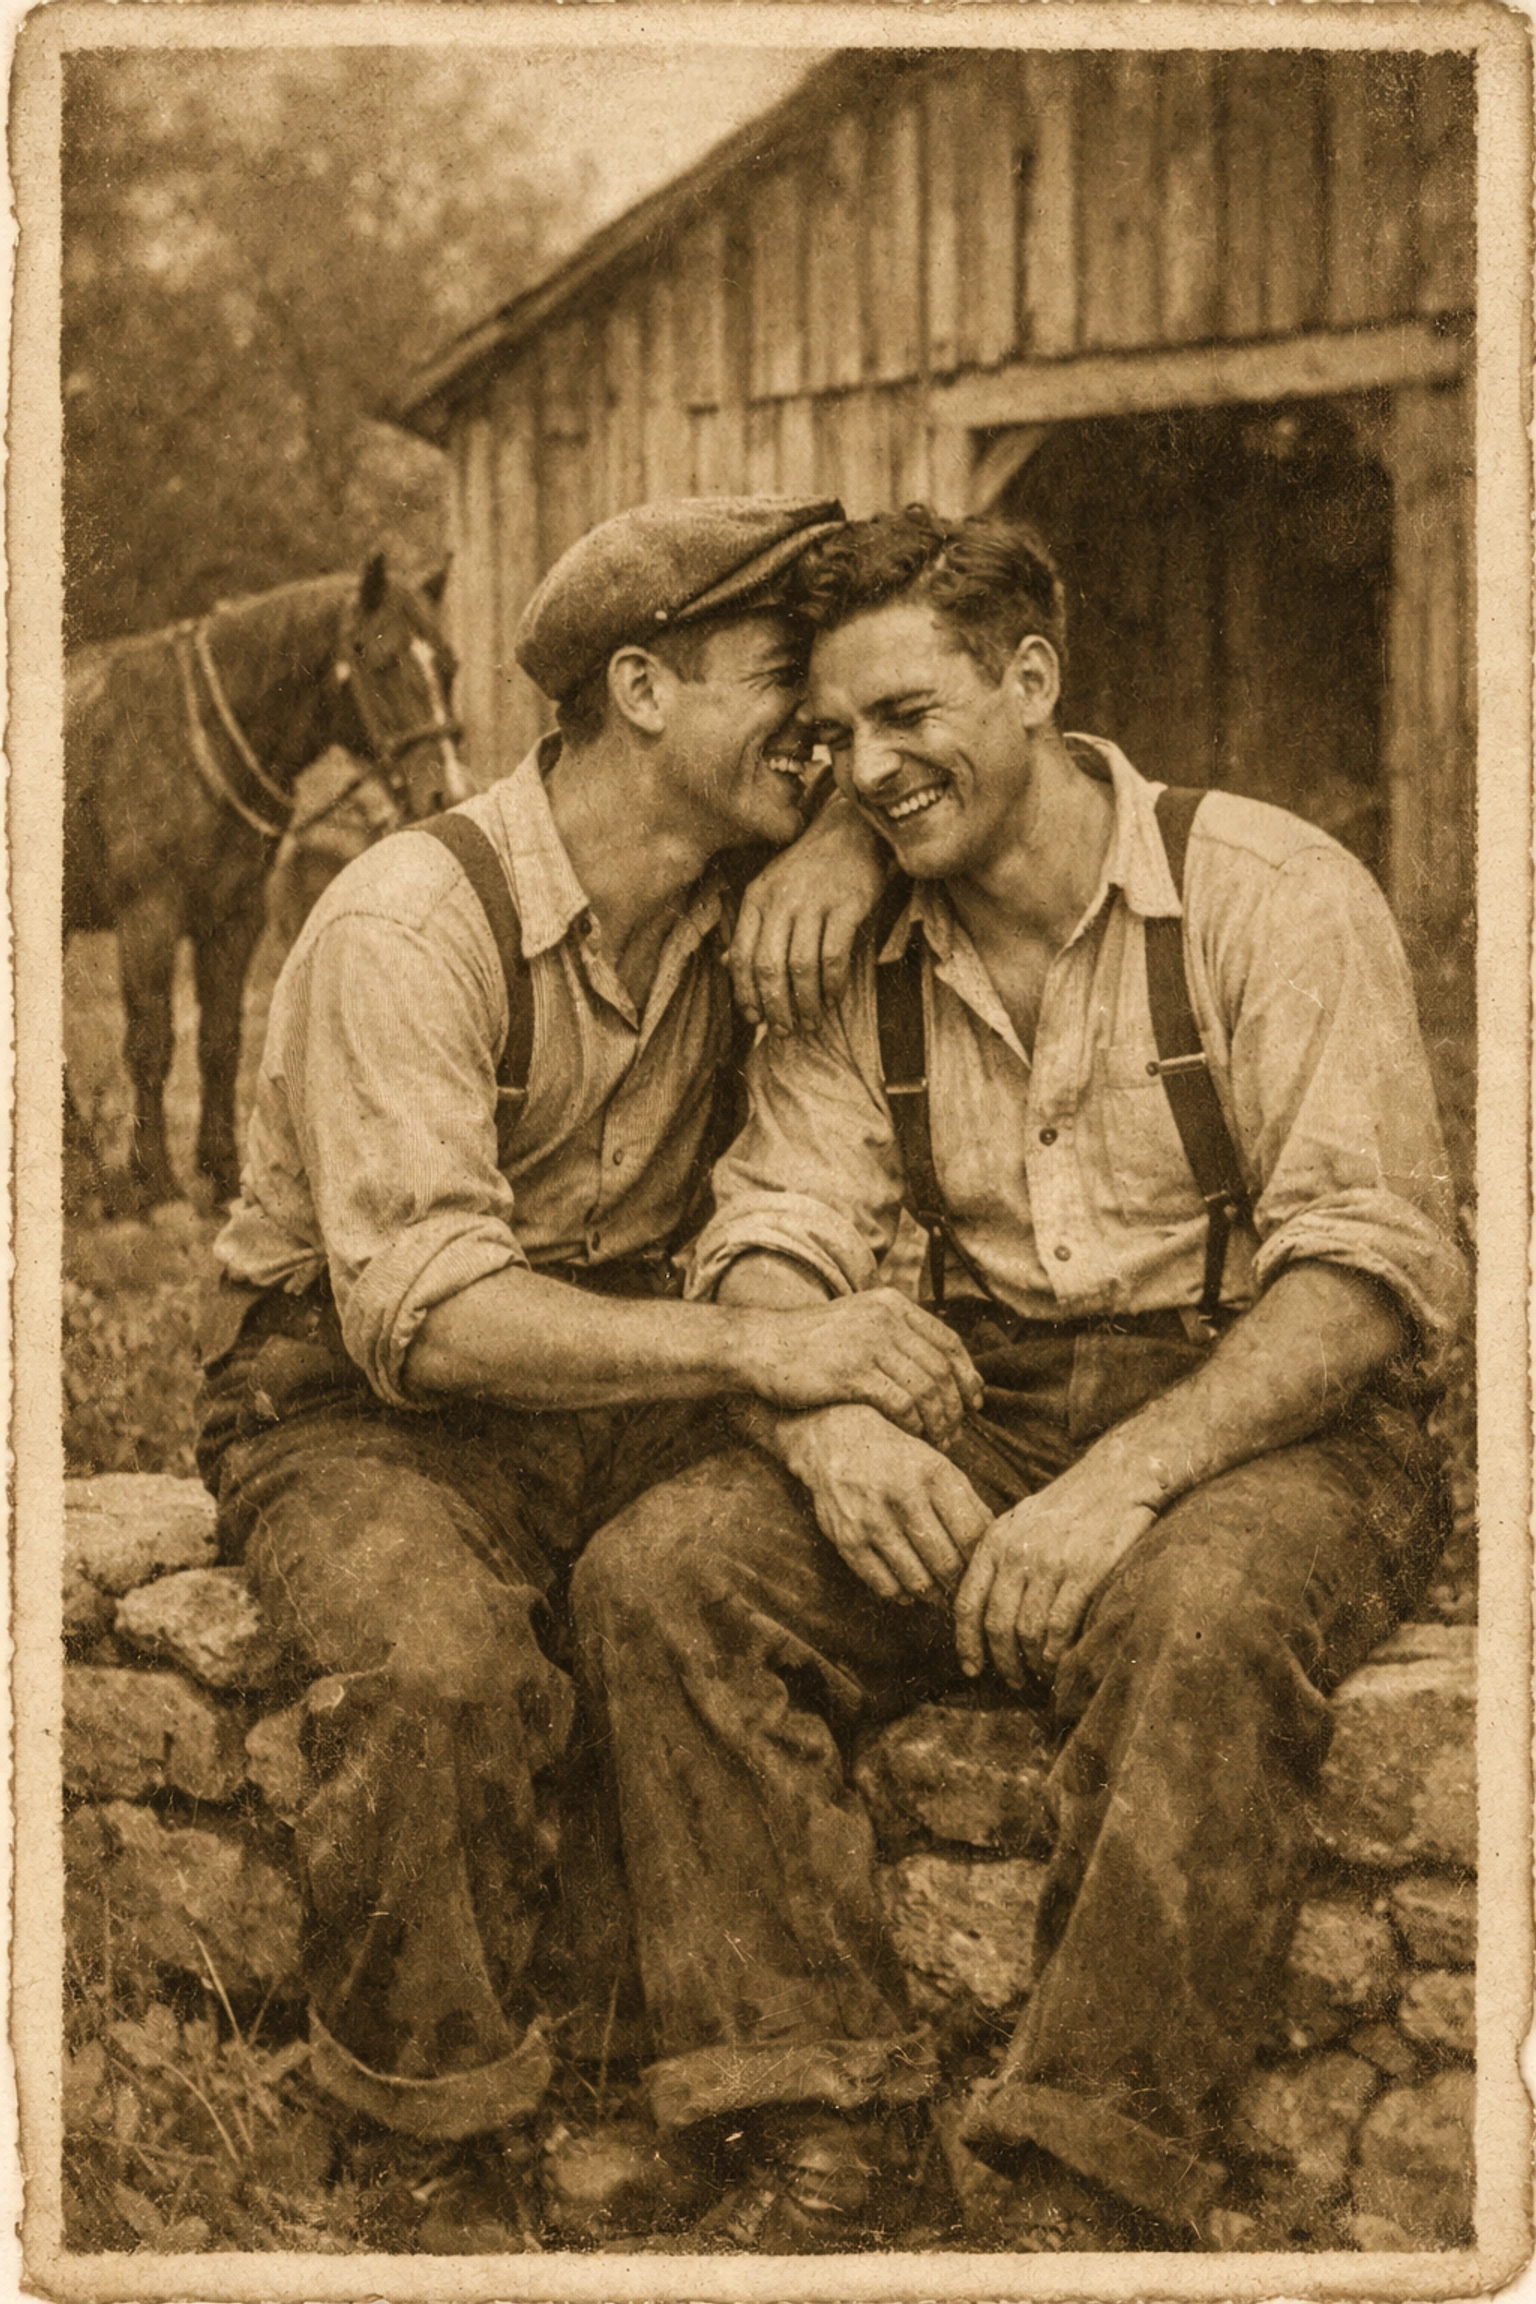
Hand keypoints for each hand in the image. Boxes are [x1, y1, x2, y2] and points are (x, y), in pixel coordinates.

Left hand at [730, 793, 887, 1032]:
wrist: (852, 830)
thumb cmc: (810, 866)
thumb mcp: (771, 889)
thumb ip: (751, 927)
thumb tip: (727, 965)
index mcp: (755, 898)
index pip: (741, 956)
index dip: (745, 994)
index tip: (754, 1020)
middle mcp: (779, 900)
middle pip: (768, 967)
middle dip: (775, 1007)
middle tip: (785, 1031)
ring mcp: (813, 901)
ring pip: (800, 966)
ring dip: (805, 1003)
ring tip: (812, 1023)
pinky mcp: (847, 905)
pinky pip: (834, 955)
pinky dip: (833, 984)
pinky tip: (835, 999)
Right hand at [735, 1288, 983, 1449]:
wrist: (760, 1346)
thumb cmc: (808, 1343)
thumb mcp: (857, 1322)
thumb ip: (893, 1335)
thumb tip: (935, 1366)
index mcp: (891, 1304)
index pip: (948, 1341)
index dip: (967, 1375)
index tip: (973, 1402)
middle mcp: (886, 1319)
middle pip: (942, 1367)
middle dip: (956, 1405)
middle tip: (957, 1431)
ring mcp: (869, 1343)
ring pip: (928, 1388)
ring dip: (939, 1420)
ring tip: (939, 1440)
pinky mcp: (852, 1372)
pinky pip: (902, 1403)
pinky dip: (915, 1424)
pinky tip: (913, 1437)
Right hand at [780, 1405, 992, 1603]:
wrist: (835, 1441)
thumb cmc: (897, 1458)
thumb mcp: (938, 1467)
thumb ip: (968, 1504)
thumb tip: (994, 1546)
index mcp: (934, 1475)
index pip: (971, 1536)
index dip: (981, 1561)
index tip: (981, 1569)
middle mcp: (903, 1496)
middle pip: (946, 1563)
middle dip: (958, 1583)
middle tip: (962, 1589)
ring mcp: (872, 1520)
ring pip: (917, 1580)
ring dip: (933, 1594)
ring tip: (938, 1592)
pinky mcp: (847, 1539)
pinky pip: (883, 1585)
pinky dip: (901, 1594)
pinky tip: (908, 1589)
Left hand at [954, 1454, 1157, 1685]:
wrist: (1116, 1477)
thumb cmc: (1068, 1506)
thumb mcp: (1020, 1522)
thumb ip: (999, 1559)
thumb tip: (984, 1609)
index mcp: (994, 1542)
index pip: (967, 1602)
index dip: (966, 1642)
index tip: (971, 1668)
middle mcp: (1017, 1554)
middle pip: (996, 1624)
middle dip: (1002, 1660)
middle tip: (1013, 1680)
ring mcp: (1050, 1564)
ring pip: (1027, 1631)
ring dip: (1032, 1662)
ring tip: (1040, 1673)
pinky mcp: (1084, 1572)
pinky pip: (1060, 1626)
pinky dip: (1056, 1652)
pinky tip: (1060, 1660)